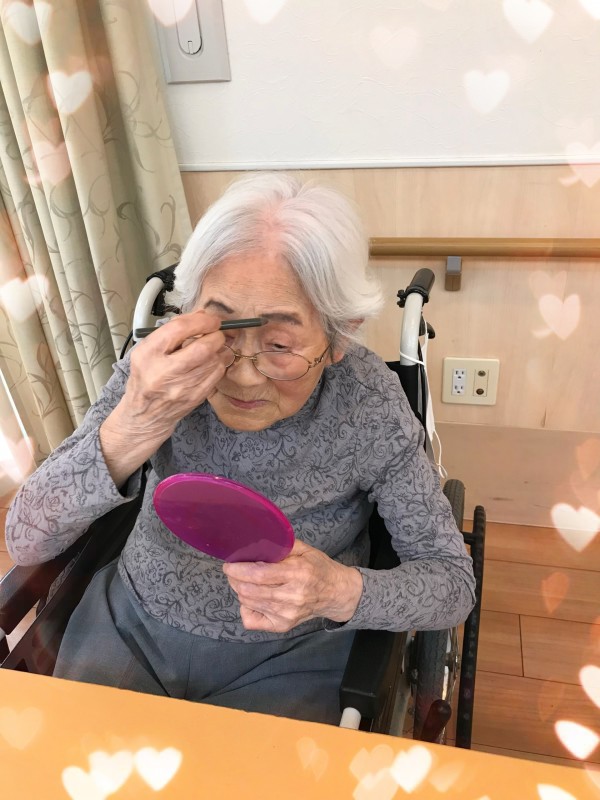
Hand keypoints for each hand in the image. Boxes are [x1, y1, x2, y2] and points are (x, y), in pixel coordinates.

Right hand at [99, 311, 228, 486]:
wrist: (145, 415)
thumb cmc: (146, 377)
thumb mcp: (147, 350)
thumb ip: (172, 331)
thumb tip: (202, 316)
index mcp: (148, 354)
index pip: (179, 329)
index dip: (201, 321)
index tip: (210, 319)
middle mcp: (164, 371)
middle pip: (203, 347)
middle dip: (215, 335)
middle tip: (215, 333)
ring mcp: (182, 387)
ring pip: (214, 360)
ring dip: (219, 349)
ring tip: (212, 347)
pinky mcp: (195, 397)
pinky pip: (217, 374)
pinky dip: (219, 363)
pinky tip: (211, 362)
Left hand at [223, 540, 363, 632]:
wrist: (335, 593)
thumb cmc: (318, 568)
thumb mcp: (304, 549)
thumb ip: (281, 545)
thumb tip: (254, 543)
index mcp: (298, 573)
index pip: (260, 575)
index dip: (239, 570)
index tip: (229, 564)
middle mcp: (292, 597)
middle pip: (250, 590)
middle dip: (235, 579)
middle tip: (233, 570)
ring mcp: (286, 614)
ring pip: (248, 602)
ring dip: (240, 590)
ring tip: (243, 581)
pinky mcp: (282, 626)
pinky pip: (251, 620)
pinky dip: (245, 607)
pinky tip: (253, 598)